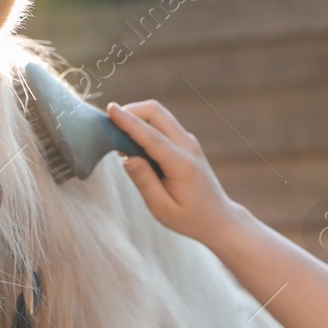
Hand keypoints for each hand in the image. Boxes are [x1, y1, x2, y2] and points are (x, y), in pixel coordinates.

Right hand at [107, 99, 242, 246]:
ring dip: (137, 117)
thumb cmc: (189, 217)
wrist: (218, 217)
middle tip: (110, 126)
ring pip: (159, 114)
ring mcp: (189, 141)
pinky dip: (145, 125)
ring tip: (120, 140)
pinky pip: (162, 124)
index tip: (110, 109)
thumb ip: (144, 182)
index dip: (129, 122)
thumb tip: (126, 158)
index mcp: (182, 165)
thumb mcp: (163, 208)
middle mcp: (188, 146)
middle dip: (131, 111)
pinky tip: (134, 144)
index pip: (151, 137)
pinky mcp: (186, 141)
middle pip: (156, 112)